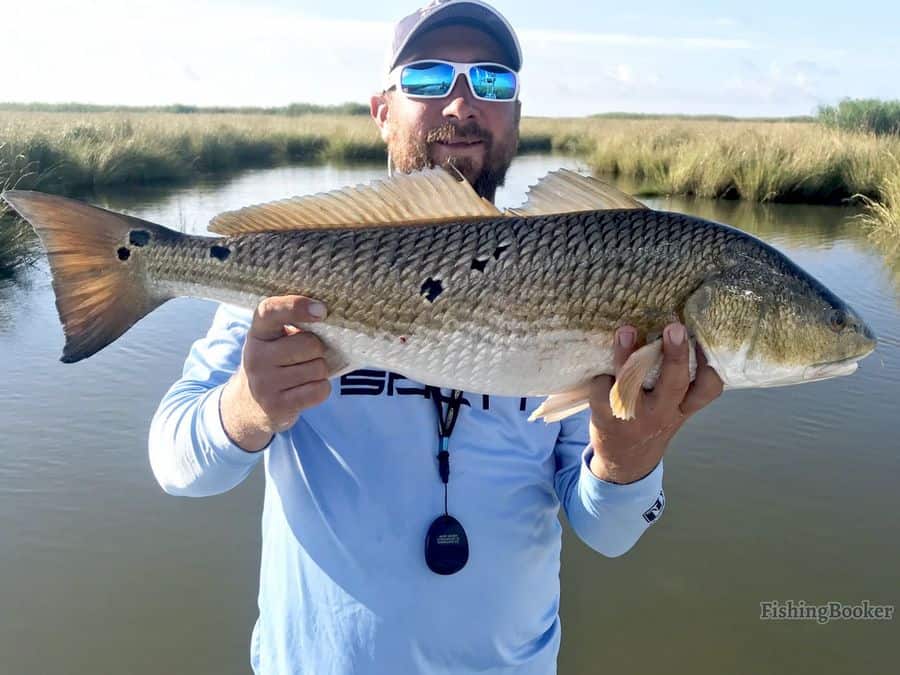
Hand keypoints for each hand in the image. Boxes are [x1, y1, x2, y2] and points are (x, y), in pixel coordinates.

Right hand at [220, 296, 331, 450]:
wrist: (249, 405)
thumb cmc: (274, 363)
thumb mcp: (274, 340)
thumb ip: (296, 326)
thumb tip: (330, 320)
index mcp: (258, 332)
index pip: (271, 310)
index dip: (297, 306)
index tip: (321, 310)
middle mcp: (256, 355)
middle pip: (310, 344)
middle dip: (318, 350)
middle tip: (306, 357)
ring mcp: (264, 383)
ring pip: (318, 368)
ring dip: (319, 371)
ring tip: (303, 375)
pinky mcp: (276, 406)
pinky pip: (319, 390)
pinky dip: (322, 389)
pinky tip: (306, 389)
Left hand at [587, 323, 722, 483]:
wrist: (624, 459)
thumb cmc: (652, 419)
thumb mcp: (674, 407)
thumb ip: (680, 381)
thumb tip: (678, 329)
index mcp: (683, 407)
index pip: (707, 389)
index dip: (710, 365)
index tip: (707, 338)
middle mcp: (663, 413)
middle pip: (673, 383)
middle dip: (675, 355)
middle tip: (675, 328)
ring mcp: (634, 416)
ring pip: (632, 384)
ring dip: (628, 357)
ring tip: (626, 331)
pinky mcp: (606, 415)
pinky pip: (604, 387)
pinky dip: (602, 374)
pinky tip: (603, 368)